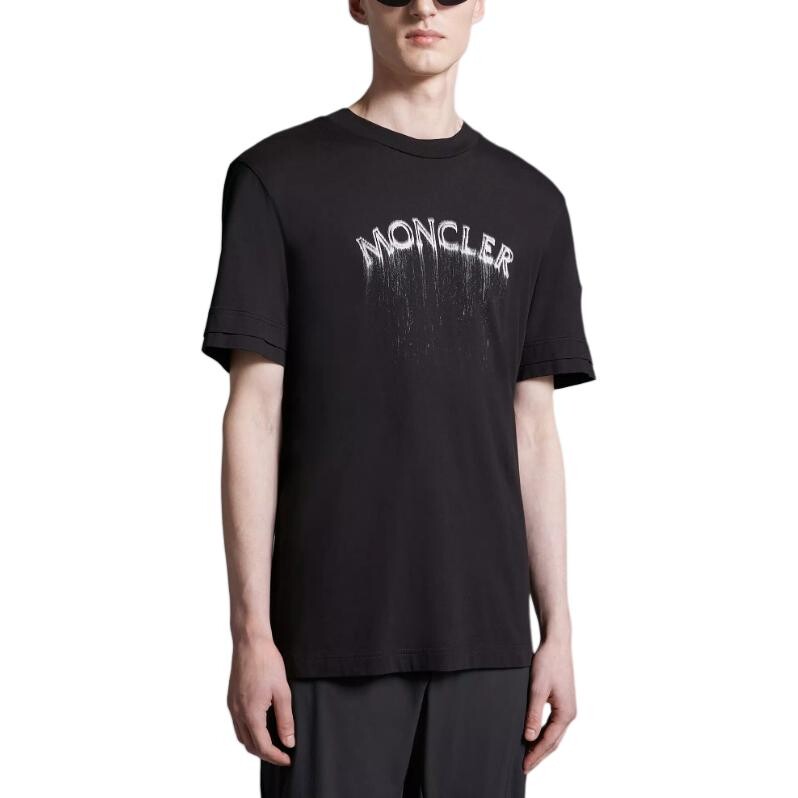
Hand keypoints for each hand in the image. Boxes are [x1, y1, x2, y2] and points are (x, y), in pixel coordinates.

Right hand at [227, 637, 294, 764]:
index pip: (262, 746)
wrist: (250, 642)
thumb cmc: (267, 662)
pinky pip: (238, 724)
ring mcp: (232, 706)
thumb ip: (285, 720)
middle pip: (250, 745)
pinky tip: (260, 726)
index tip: (288, 759)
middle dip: (266, 753)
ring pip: (241, 736)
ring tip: (273, 743)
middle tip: (283, 754)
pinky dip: (249, 732)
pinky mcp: (231, 699)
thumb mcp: (282, 692)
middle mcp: (237, 713)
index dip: (276, 756)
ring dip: (256, 744)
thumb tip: (289, 741)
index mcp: (250, 713)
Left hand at [522, 639, 576, 772]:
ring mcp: (567, 708)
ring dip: (541, 745)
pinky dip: (543, 734)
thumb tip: (528, 737)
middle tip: (524, 767)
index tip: (524, 766)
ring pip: (553, 734)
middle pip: (553, 741)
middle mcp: (569, 714)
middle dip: (539, 754)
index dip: (535, 754)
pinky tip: (533, 736)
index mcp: (566, 713)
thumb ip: (533, 714)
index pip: (549, 741)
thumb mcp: (537, 689)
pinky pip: (553, 725)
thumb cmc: (548, 663)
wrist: (556, 644)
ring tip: (527, 755)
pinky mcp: (562, 702)